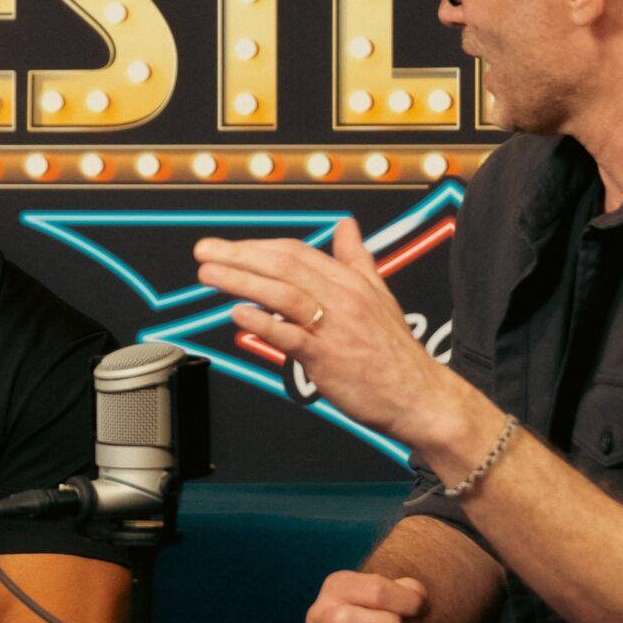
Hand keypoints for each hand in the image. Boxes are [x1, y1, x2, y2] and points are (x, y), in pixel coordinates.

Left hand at [193, 218, 469, 451]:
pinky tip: (238, 314)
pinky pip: (291, 336)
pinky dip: (263, 323)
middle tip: (204, 251)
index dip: (256, 246)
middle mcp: (341, 297)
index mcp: (349, 281)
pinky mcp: (327, 358)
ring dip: (241, 280)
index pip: (295, 252)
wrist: (419, 396)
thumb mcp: (378, 295)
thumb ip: (356, 259)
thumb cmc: (394, 351)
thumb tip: (345, 225)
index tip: (226, 247)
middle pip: (283, 265)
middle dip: (239, 255)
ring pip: (282, 293)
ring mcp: (333, 327)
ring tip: (208, 274)